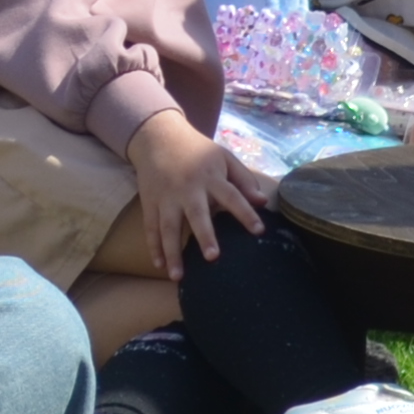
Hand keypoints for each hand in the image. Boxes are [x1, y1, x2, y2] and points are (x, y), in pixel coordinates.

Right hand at [123, 109, 281, 277]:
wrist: (158, 137)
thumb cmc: (197, 151)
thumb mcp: (223, 157)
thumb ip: (243, 179)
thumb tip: (262, 202)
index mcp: (210, 176)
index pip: (231, 195)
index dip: (245, 213)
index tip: (259, 231)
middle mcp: (188, 188)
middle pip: (197, 214)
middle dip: (204, 235)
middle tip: (213, 257)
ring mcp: (166, 197)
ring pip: (168, 227)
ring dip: (172, 251)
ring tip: (178, 276)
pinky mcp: (150, 202)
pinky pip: (150, 228)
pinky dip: (153, 247)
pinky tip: (159, 265)